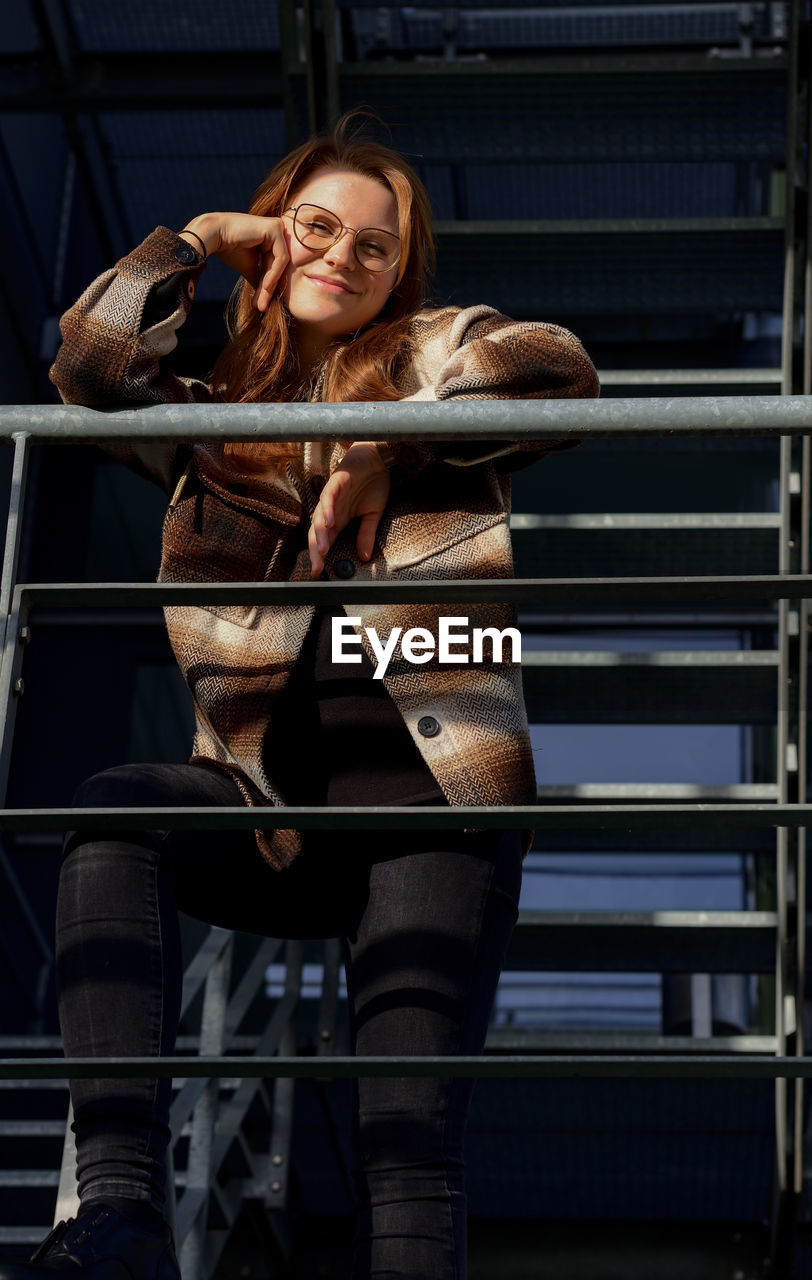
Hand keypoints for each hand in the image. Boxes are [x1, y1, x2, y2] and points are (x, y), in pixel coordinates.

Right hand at [179, 212, 290, 311]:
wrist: (213, 236)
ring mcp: (278, 227)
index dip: (269, 287)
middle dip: (270, 289)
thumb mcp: (250, 268)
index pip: (276, 266)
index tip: (262, 306)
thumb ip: (261, 280)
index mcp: (273, 237)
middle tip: (262, 308)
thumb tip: (266, 301)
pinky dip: (274, 274)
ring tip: (262, 300)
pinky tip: (265, 286)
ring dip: (271, 284)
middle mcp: (278, 230)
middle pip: (280, 266)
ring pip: (282, 264)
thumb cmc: (229, 250)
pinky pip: (281, 257)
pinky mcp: (275, 228)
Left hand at [308, 443, 390, 578]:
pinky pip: (328, 497)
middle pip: (317, 533)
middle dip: (316, 551)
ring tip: (323, 550)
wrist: (378, 458)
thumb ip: (366, 534)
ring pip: (320, 517)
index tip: (319, 572)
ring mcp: (331, 496)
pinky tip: (329, 522)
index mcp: (339, 519)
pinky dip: (328, 509)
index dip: (320, 556)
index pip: (325, 540)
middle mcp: (331, 509)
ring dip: (320, 534)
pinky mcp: (336, 481)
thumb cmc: (373, 484)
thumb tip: (364, 557)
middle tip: (317, 568)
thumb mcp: (373, 514)